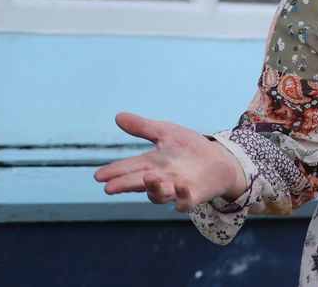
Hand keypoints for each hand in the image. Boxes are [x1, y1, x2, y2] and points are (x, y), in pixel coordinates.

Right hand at [93, 112, 246, 212]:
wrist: (219, 160)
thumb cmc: (189, 148)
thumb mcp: (166, 133)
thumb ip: (143, 128)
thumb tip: (117, 116)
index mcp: (150, 165)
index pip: (128, 168)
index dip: (114, 172)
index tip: (98, 175)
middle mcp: (160, 179)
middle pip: (138, 184)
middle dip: (124, 185)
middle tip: (109, 188)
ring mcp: (175, 189)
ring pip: (159, 195)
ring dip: (153, 188)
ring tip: (147, 178)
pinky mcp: (193, 196)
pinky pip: (185, 201)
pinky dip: (182, 196)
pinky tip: (181, 187)